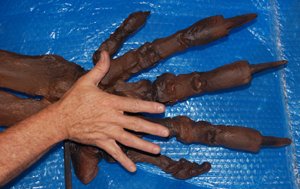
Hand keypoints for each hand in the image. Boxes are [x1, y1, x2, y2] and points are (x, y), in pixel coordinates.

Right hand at [54, 51, 168, 171]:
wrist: (60, 119)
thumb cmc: (74, 100)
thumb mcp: (86, 81)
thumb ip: (100, 68)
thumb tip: (106, 52)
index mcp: (111, 103)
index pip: (134, 105)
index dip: (149, 107)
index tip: (162, 109)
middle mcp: (112, 119)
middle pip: (136, 125)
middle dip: (153, 129)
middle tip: (166, 133)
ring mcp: (108, 132)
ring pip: (129, 140)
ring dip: (144, 146)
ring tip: (157, 150)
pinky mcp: (101, 142)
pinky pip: (114, 153)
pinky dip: (124, 161)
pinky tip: (133, 169)